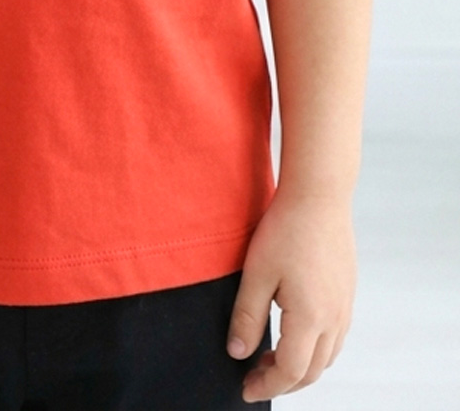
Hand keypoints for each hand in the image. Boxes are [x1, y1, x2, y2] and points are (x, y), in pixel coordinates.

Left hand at [226, 189, 356, 402]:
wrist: (319, 196)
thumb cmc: (285, 230)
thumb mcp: (256, 273)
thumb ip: (246, 316)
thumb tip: (238, 354)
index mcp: (311, 318)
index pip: (291, 371)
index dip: (267, 384)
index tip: (246, 389)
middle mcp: (334, 319)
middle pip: (312, 371)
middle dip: (283, 381)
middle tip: (253, 377)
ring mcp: (345, 307)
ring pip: (327, 357)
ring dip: (301, 368)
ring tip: (270, 359)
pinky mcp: (347, 294)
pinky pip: (335, 337)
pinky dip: (315, 349)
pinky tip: (293, 335)